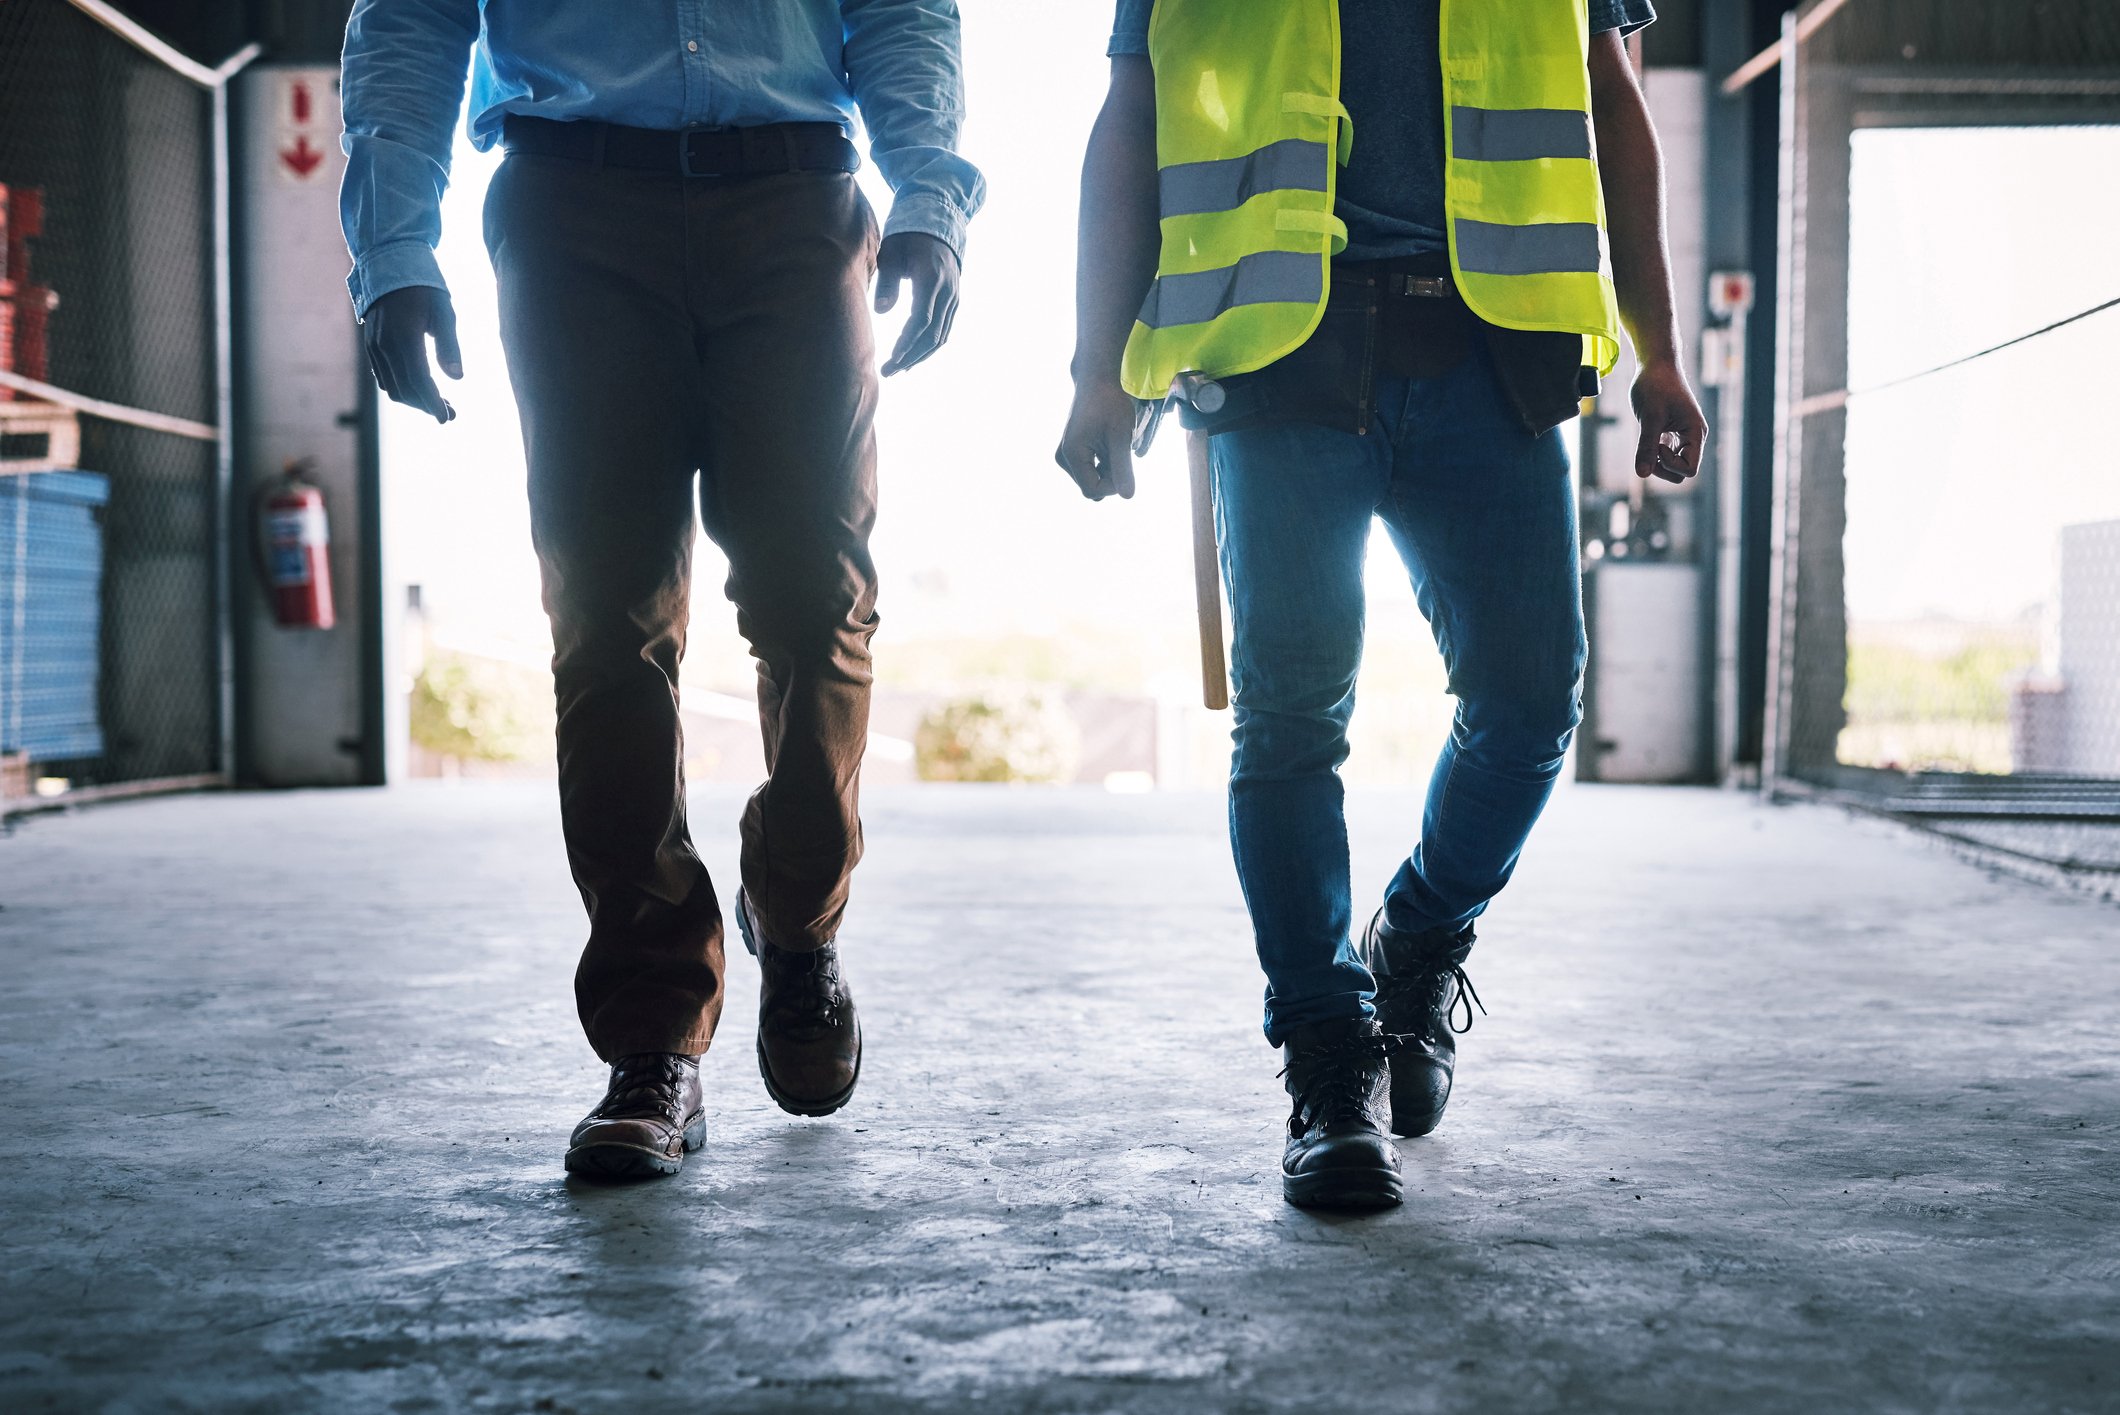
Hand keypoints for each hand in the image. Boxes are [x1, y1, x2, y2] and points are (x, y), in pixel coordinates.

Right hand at [361, 285, 461, 423]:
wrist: (390, 266)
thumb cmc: (424, 288)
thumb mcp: (444, 312)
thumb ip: (450, 346)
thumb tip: (457, 378)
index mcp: (405, 337)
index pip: (419, 380)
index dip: (433, 402)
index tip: (446, 418)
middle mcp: (385, 345)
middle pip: (405, 389)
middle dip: (427, 405)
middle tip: (451, 413)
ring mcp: (374, 346)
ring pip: (392, 387)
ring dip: (415, 400)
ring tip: (439, 403)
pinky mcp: (370, 345)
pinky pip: (383, 377)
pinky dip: (401, 388)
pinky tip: (419, 389)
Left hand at [874, 232, 960, 375]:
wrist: (938, 224)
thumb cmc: (908, 237)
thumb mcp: (892, 252)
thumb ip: (887, 281)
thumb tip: (882, 311)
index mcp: (930, 279)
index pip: (921, 320)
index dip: (907, 342)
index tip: (892, 358)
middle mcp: (947, 292)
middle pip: (932, 334)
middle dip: (910, 356)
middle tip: (888, 371)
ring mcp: (954, 298)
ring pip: (941, 336)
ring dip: (920, 356)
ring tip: (899, 369)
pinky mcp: (954, 302)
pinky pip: (945, 330)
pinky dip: (930, 346)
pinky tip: (914, 356)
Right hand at [1054, 377, 1138, 500]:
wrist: (1097, 381)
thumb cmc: (1110, 403)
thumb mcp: (1120, 436)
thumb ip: (1122, 467)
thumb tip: (1128, 497)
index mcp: (1071, 454)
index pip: (1093, 491)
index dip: (1114, 485)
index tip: (1127, 464)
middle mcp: (1063, 458)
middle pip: (1091, 487)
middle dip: (1111, 477)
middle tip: (1122, 451)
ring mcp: (1065, 456)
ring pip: (1092, 480)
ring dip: (1110, 470)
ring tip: (1116, 444)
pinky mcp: (1071, 453)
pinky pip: (1090, 472)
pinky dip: (1104, 464)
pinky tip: (1110, 445)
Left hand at [1630, 357, 1707, 483]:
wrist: (1656, 364)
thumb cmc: (1655, 386)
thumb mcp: (1649, 417)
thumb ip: (1646, 446)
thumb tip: (1642, 474)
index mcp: (1696, 433)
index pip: (1690, 469)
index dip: (1670, 465)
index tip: (1657, 445)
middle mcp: (1693, 436)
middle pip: (1681, 472)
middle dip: (1662, 468)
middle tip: (1648, 448)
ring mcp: (1683, 435)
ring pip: (1673, 465)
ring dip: (1657, 461)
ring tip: (1646, 441)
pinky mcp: (1672, 432)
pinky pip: (1666, 454)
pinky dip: (1654, 452)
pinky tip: (1647, 436)